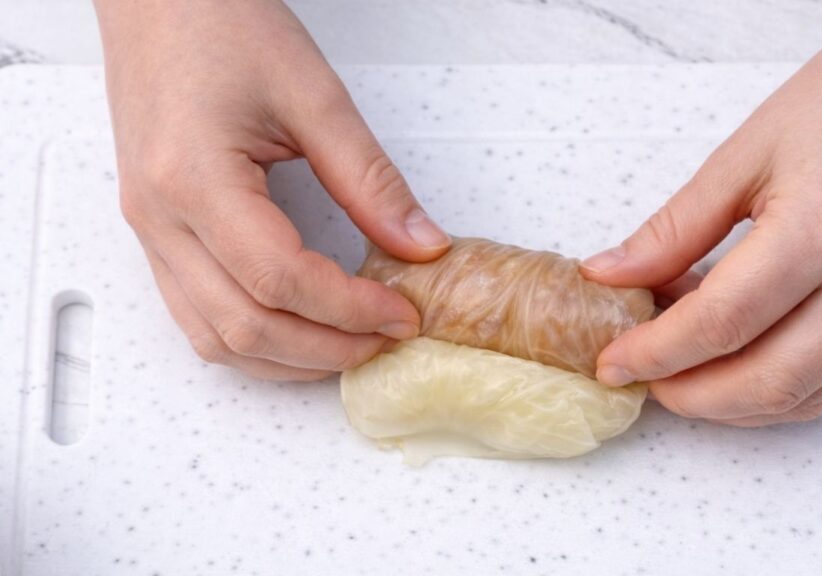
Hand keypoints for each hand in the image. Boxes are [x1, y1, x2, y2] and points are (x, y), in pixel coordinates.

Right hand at [95, 0, 450, 380]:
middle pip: (245, 325)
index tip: (401, 312)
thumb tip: (419, 244)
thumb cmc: (219, 23)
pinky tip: (299, 330)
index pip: (279, 279)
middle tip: (386, 337)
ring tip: (350, 344)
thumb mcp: (313, 95)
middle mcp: (160, 217)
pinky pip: (196, 316)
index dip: (349, 309)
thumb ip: (370, 179)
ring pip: (214, 337)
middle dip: (326, 349)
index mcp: (195, 179)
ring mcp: (150, 230)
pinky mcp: (156, 232)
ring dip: (289, 357)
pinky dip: (253, 340)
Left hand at [582, 5, 821, 425]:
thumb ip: (675, 227)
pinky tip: (741, 367)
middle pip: (766, 380)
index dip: (656, 352)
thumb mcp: (747, 152)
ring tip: (684, 376)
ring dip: (733, 405)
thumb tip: (611, 274)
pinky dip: (781, 391)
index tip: (614, 360)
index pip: (721, 322)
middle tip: (645, 378)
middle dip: (691, 396)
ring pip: (806, 395)